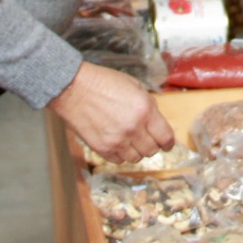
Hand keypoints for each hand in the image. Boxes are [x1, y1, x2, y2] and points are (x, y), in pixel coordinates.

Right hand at [48, 61, 174, 164]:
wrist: (74, 88)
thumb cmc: (103, 83)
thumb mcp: (134, 86)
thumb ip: (148, 105)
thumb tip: (156, 121)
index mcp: (144, 110)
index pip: (165, 137)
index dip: (169, 142)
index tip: (167, 144)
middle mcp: (133, 128)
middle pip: (152, 150)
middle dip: (152, 145)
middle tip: (147, 139)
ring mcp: (117, 141)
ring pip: (136, 158)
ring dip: (136, 151)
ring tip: (130, 140)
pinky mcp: (102, 148)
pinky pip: (118, 160)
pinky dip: (120, 154)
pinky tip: (117, 143)